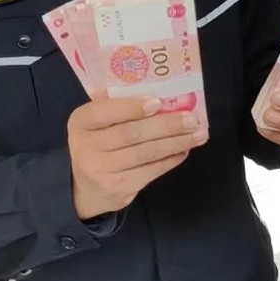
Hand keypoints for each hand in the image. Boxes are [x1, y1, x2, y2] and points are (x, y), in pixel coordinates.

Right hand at [68, 98, 207, 218]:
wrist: (83, 189)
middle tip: (191, 119)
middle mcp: (87, 147)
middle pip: (132, 133)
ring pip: (146, 153)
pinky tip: (185, 149)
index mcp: (81, 122)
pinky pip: (151, 171)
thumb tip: (157, 91)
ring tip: (197, 134)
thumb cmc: (96, 145)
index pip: (104, 112)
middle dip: (166, 125)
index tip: (158, 102)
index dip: (132, 107)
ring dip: (176, 142)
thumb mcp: (95, 123)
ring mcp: (102, 171)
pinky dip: (171, 159)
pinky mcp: (119, 189)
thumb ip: (115, 107)